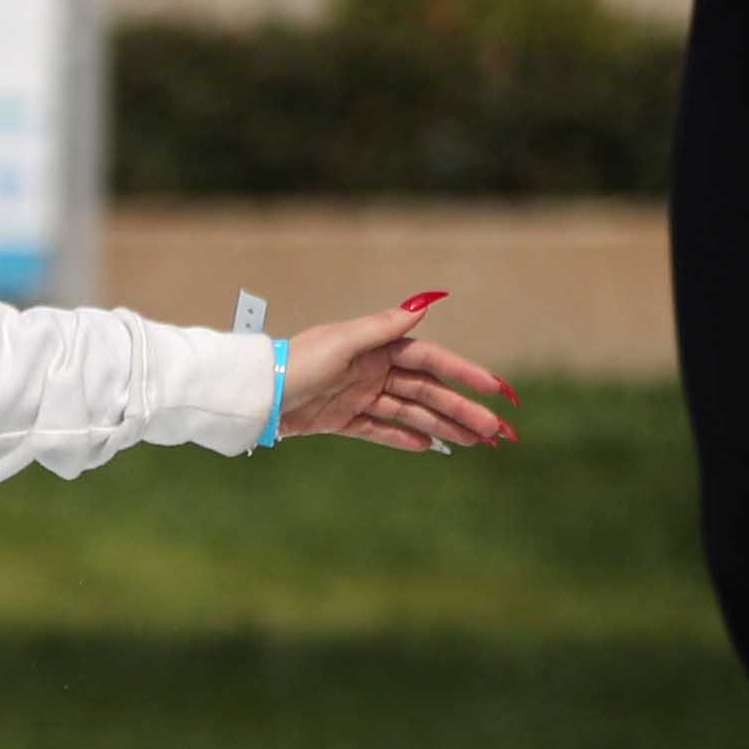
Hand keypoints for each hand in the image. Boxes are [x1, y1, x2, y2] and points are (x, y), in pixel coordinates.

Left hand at [282, 294, 514, 453]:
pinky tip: (429, 447)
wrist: (253, 395)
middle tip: (495, 431)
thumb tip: (425, 302)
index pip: (430, 360)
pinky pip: (379, 429)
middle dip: (461, 409)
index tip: (494, 388)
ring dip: (442, 426)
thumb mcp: (341, 342)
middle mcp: (370, 370)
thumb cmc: (294, 363)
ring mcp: (357, 396)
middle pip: (426, 390)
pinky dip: (402, 437)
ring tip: (474, 442)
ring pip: (409, 412)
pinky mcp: (340, 419)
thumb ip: (383, 326)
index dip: (464, 372)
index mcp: (375, 347)